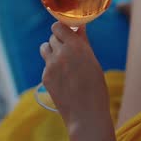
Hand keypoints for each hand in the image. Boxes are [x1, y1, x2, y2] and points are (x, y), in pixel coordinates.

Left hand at [40, 22, 118, 140]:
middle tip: (68, 51)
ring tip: (62, 61)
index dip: (62, 29)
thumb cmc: (96, 88)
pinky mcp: (45, 77)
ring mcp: (51, 65)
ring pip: (45, 48)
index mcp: (76, 46)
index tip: (67, 33)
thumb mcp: (93, 62)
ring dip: (51, 51)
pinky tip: (62, 79)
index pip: (58, 26)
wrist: (86, 114)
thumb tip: (79, 27)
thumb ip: (83, 43)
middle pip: (52, 37)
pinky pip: (46, 65)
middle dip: (59, 41)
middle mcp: (61, 53)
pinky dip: (52, 68)